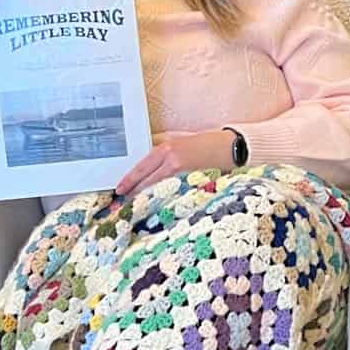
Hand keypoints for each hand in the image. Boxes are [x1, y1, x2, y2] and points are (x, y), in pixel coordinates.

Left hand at [115, 130, 235, 199]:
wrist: (230, 147)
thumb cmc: (206, 144)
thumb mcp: (180, 140)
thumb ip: (162, 149)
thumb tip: (143, 161)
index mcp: (166, 149)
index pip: (140, 168)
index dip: (128, 181)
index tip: (119, 190)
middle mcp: (171, 160)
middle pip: (145, 181)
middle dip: (133, 194)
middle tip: (122, 205)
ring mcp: (181, 173)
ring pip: (157, 190)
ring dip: (146, 200)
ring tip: (136, 209)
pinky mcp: (191, 184)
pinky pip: (172, 195)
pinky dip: (163, 201)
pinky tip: (158, 208)